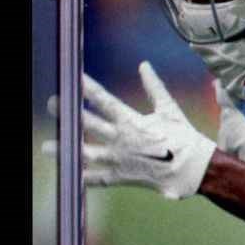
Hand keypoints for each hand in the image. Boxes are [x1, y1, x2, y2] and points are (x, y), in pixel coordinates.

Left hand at [43, 62, 216, 199]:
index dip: (86, 87)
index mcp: (132, 121)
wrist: (196, 168)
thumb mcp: (169, 108)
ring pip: (87, 153)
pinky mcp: (124, 177)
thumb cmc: (184, 137)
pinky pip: (99, 179)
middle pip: (89, 123)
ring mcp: (121, 160)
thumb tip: (144, 65)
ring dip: (66, 149)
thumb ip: (153, 87)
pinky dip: (84, 178)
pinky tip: (68, 176)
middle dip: (68, 113)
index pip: (104, 100)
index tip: (72, 78)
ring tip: (48, 147)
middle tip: (51, 104)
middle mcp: (122, 139)